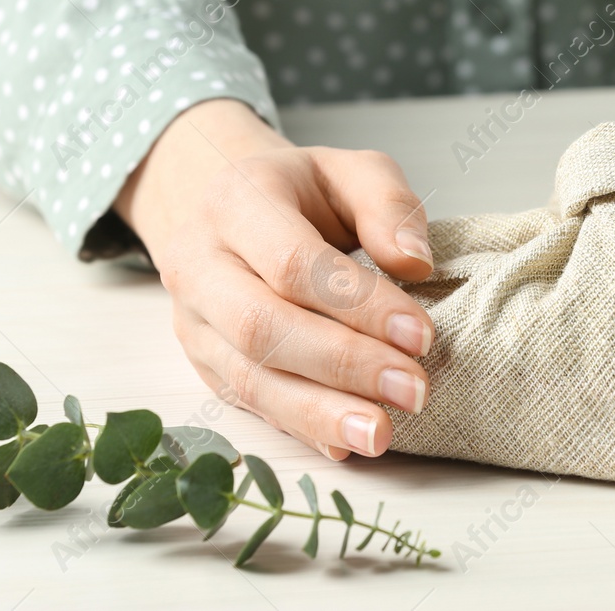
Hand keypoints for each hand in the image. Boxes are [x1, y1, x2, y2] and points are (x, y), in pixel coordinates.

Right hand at [113, 99, 436, 460]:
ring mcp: (193, 320)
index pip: (294, 263)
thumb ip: (387, 204)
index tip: (421, 335)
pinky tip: (345, 444)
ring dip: (319, 413)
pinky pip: (247, 404)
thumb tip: (416, 263)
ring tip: (380, 434)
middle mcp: (200, 263)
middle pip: (264, 327)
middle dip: (345, 365)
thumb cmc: (296, 190)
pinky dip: (298, 428)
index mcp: (236, 202)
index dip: (359, 305)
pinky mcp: (202, 362)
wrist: (216, 201)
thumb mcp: (348, 169)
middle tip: (413, 390)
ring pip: (248, 378)